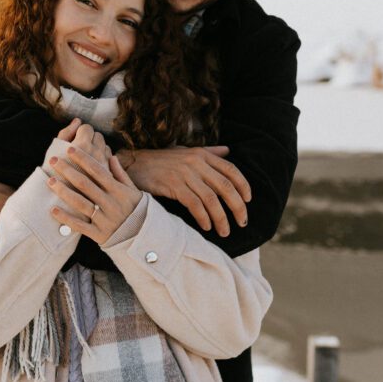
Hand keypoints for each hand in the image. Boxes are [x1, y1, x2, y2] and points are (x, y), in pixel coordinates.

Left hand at [48, 146, 141, 244]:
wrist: (142, 237)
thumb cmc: (137, 210)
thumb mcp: (134, 191)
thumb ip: (121, 174)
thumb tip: (111, 156)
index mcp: (118, 191)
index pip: (98, 171)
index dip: (83, 159)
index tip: (70, 149)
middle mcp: (110, 204)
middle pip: (85, 184)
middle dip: (68, 171)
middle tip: (53, 160)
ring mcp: (104, 219)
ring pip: (80, 203)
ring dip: (63, 191)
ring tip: (49, 180)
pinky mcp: (98, 234)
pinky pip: (80, 226)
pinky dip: (66, 218)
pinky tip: (53, 209)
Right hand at [52, 119, 111, 167]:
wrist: (60, 199)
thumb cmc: (53, 172)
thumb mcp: (55, 150)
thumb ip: (67, 132)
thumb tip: (78, 120)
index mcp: (82, 145)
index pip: (87, 128)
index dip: (80, 132)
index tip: (74, 139)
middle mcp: (96, 153)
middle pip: (98, 135)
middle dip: (90, 138)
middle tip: (80, 147)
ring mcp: (103, 163)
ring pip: (105, 146)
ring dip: (98, 147)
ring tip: (87, 156)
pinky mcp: (108, 173)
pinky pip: (109, 158)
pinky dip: (103, 157)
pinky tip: (94, 163)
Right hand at [117, 146, 250, 235]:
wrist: (134, 163)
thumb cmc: (161, 160)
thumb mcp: (186, 152)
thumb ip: (208, 152)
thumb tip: (228, 150)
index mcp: (202, 154)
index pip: (231, 170)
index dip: (244, 186)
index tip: (248, 201)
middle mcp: (196, 162)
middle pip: (226, 186)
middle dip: (237, 207)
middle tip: (242, 222)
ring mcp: (184, 174)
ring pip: (211, 199)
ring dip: (221, 218)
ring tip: (224, 231)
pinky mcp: (173, 185)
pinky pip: (195, 204)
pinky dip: (203, 217)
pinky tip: (207, 226)